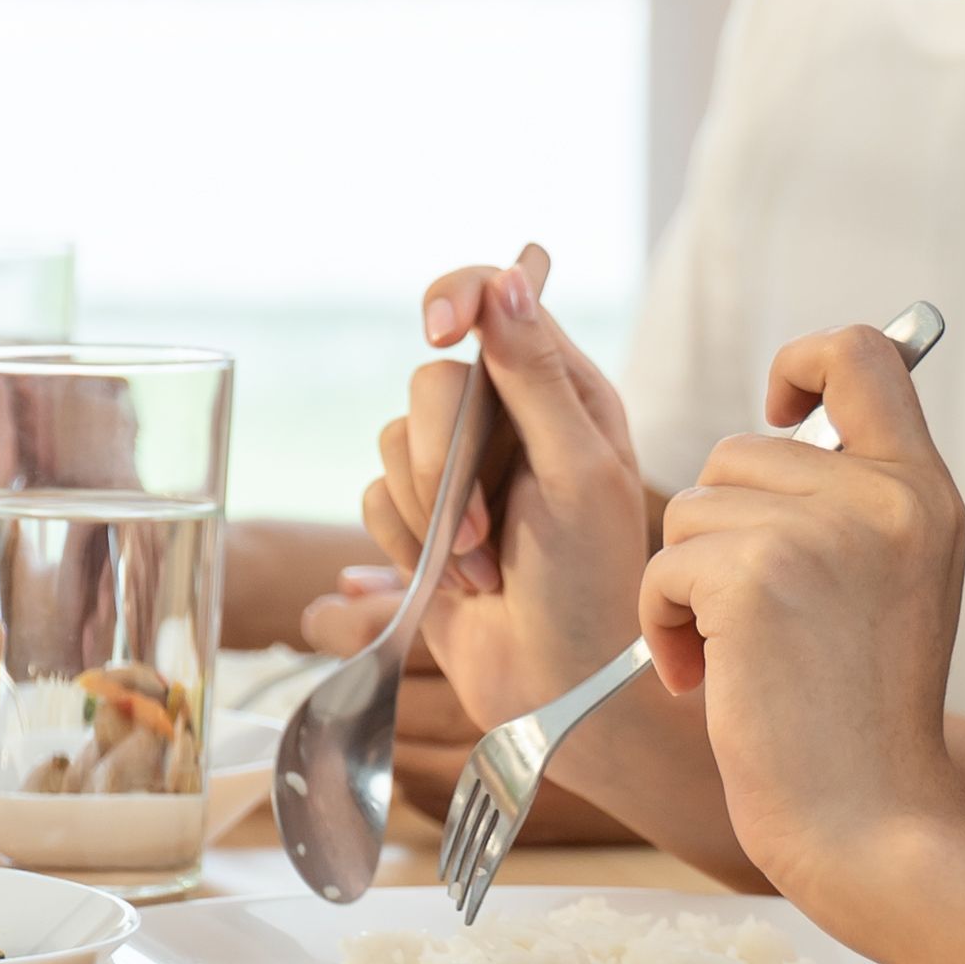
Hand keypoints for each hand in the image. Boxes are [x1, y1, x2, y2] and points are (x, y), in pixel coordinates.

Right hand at [368, 248, 652, 731]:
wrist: (560, 686)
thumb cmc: (593, 581)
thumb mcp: (579, 471)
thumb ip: (536, 376)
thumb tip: (505, 278)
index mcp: (562, 389)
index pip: (496, 299)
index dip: (458, 297)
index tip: (439, 329)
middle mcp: (507, 418)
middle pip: (431, 384)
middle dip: (445, 461)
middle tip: (482, 528)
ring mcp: (460, 470)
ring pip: (392, 442)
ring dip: (431, 516)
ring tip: (482, 568)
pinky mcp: (419, 520)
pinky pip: (371, 498)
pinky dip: (405, 544)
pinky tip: (457, 584)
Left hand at [642, 322, 964, 903]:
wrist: (869, 824)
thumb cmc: (859, 721)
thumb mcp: (889, 584)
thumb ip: (849, 502)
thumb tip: (777, 418)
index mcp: (927, 493)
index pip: (864, 354)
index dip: (802, 359)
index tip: (776, 409)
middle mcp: (887, 498)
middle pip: (738, 450)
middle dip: (716, 536)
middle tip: (753, 626)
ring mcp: (825, 532)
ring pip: (690, 510)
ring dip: (686, 587)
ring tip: (739, 660)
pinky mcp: (757, 575)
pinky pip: (662, 566)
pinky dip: (663, 625)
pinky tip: (709, 681)